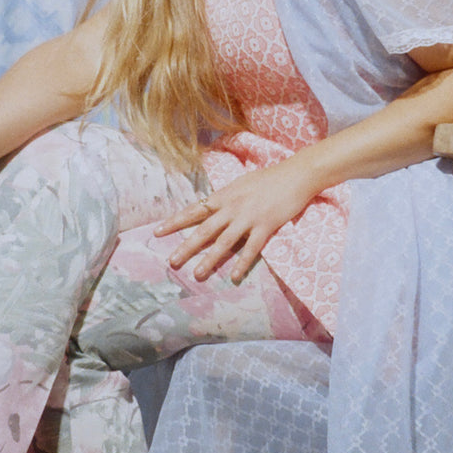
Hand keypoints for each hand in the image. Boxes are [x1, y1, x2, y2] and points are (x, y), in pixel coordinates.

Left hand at [154, 160, 315, 283]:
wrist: (295, 175)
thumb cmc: (269, 178)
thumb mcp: (241, 183)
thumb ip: (226, 197)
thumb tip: (212, 206)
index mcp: (224, 196)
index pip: (194, 210)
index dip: (175, 221)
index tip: (158, 231)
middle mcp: (232, 207)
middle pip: (205, 229)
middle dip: (186, 246)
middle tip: (172, 261)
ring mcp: (249, 217)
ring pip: (224, 242)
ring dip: (210, 259)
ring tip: (198, 274)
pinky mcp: (266, 226)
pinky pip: (251, 248)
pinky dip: (242, 263)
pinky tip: (233, 277)